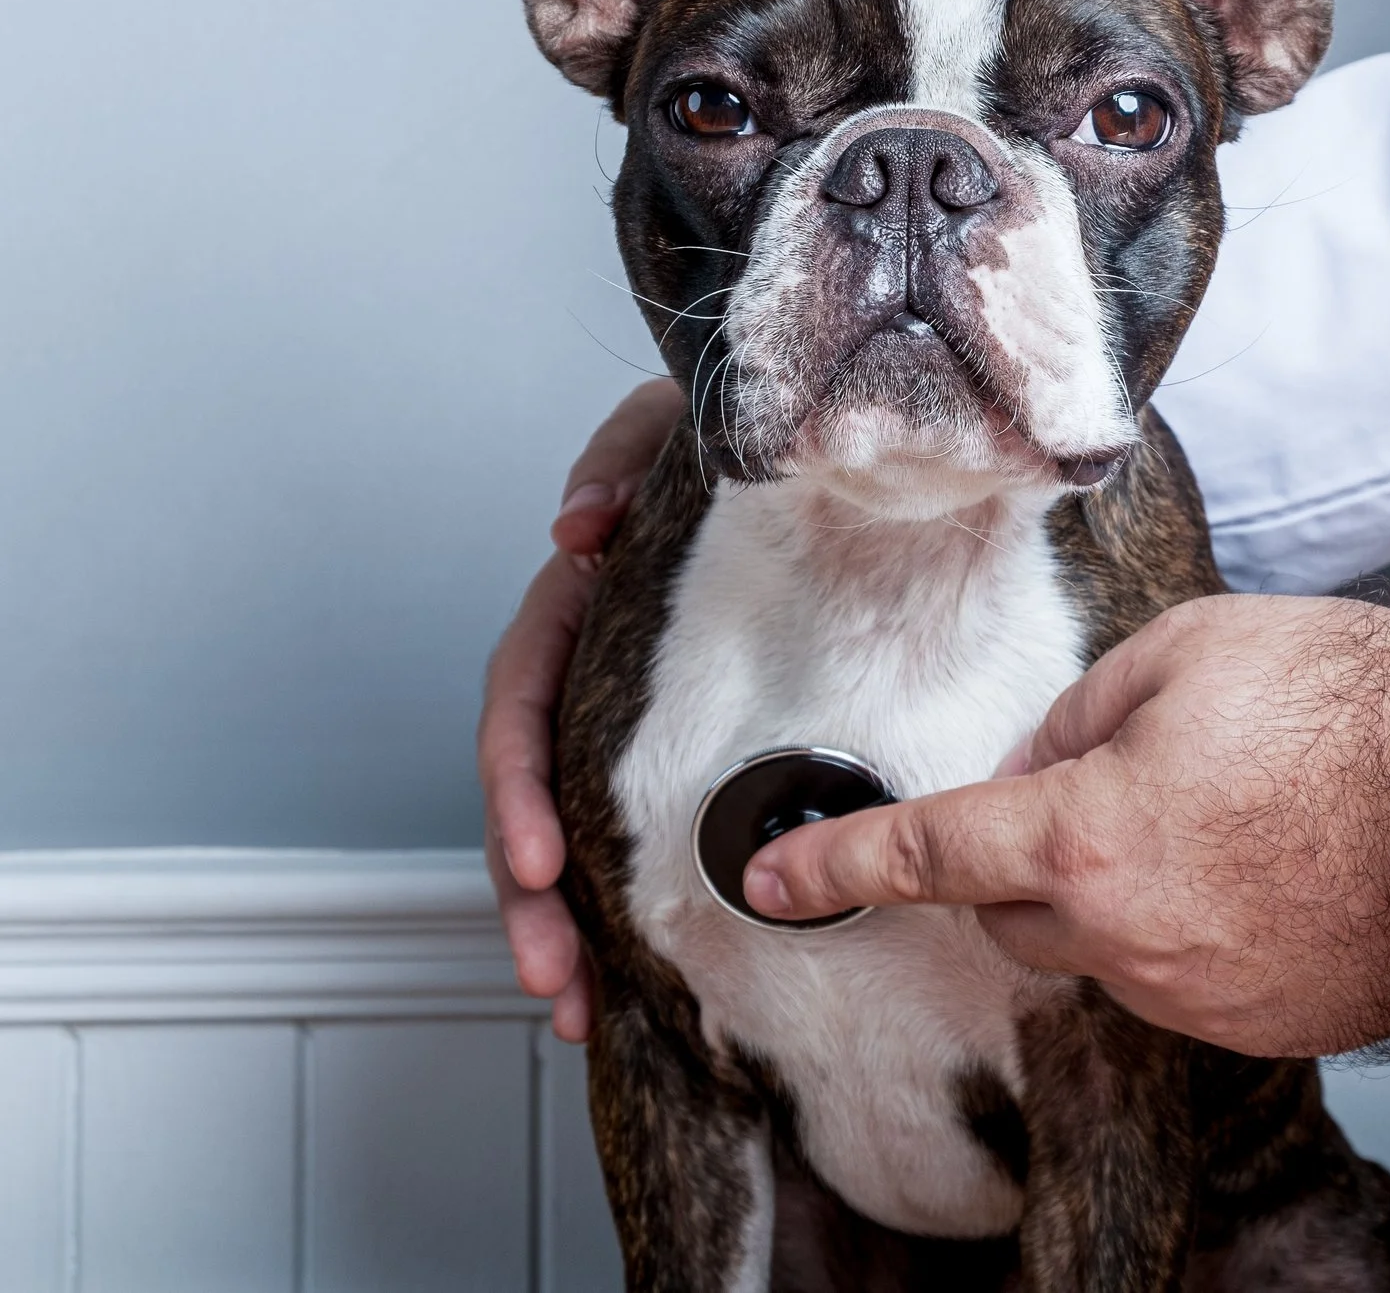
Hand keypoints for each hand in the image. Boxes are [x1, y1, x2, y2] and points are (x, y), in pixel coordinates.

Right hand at [479, 379, 682, 1040]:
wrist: (828, 450)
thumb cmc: (744, 444)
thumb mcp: (675, 429)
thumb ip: (620, 458)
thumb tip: (576, 530)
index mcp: (578, 602)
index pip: (522, 698)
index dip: (518, 784)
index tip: (542, 862)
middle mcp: (589, 668)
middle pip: (529, 794)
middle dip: (526, 895)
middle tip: (553, 972)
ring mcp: (626, 716)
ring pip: (566, 832)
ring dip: (557, 926)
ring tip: (573, 1004)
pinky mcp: (679, 751)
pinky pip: (632, 834)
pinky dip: (618, 909)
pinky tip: (622, 977)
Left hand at [744, 594, 1389, 1056]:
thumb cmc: (1363, 711)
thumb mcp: (1190, 650)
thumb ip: (1081, 711)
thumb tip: (1043, 760)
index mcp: (1088, 837)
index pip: (928, 852)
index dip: (836, 863)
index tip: (774, 875)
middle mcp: (1129, 938)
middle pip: (1018, 911)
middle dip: (1037, 855)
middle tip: (1126, 781)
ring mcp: (1199, 997)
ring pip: (1110, 947)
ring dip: (1131, 890)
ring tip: (1236, 814)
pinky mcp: (1265, 1026)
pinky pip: (1191, 979)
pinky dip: (1204, 931)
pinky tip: (1274, 868)